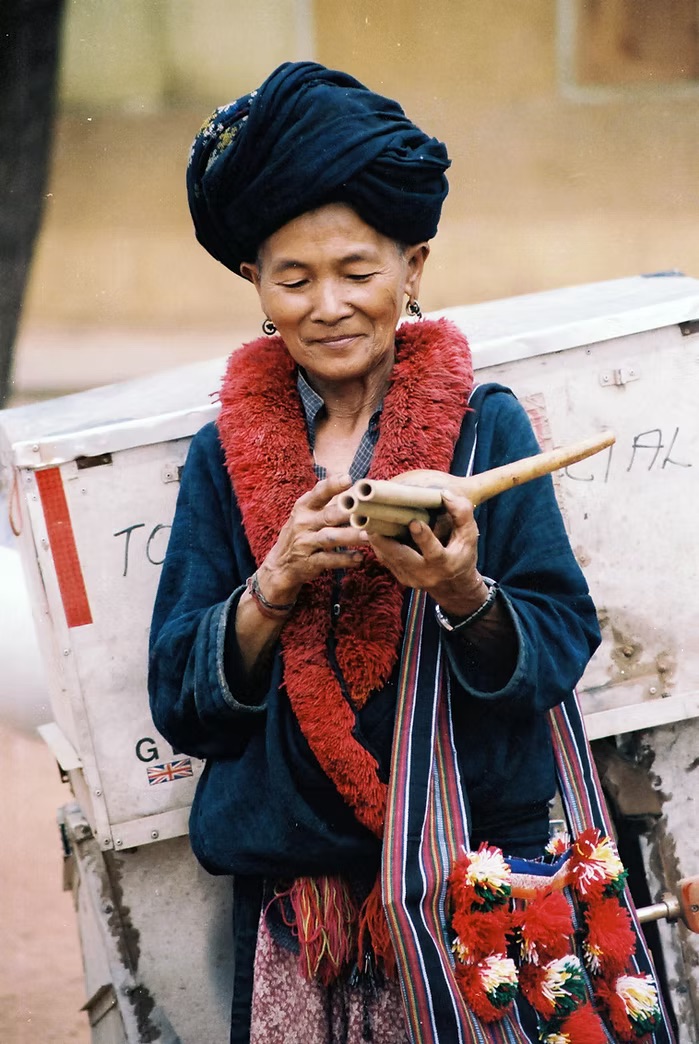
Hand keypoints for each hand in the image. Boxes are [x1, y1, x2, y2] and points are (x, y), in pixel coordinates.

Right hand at [257, 474, 367, 602]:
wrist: (280, 564)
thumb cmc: (301, 533)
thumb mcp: (306, 512)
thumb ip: (325, 497)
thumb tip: (346, 475)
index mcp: (304, 507)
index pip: (318, 493)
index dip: (332, 485)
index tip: (348, 479)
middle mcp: (303, 523)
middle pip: (328, 515)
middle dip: (349, 512)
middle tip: (370, 510)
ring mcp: (305, 543)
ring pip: (330, 538)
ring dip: (350, 536)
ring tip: (368, 536)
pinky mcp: (309, 562)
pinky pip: (328, 560)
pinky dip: (344, 559)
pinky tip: (359, 558)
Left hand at [366, 489, 487, 616]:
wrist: (453, 587)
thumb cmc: (462, 555)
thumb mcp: (469, 536)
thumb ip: (462, 514)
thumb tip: (444, 494)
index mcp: (445, 563)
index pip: (433, 552)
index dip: (423, 537)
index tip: (414, 522)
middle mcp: (426, 573)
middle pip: (402, 558)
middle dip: (386, 541)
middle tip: (373, 523)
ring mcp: (410, 577)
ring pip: (388, 558)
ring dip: (377, 540)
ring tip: (368, 521)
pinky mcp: (400, 577)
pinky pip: (386, 559)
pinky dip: (379, 544)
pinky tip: (374, 529)